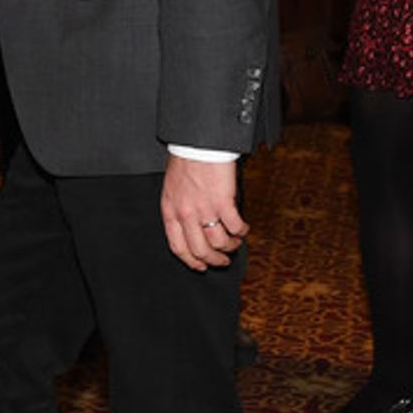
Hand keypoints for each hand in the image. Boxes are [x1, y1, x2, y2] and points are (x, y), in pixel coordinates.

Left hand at [159, 155, 246, 271]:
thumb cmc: (186, 163)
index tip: (201, 266)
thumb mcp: (172, 190)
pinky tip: (243, 228)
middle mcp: (185, 215)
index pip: (178, 247)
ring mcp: (204, 210)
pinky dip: (241, 231)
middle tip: (224, 260)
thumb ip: (179, 210)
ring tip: (235, 242)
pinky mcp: (222, 202)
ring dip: (230, 246)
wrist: (197, 145)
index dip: (191, 261)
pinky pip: (234, 227)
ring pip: (218, 243)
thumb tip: (191, 228)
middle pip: (200, 251)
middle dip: (214, 260)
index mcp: (170, 212)